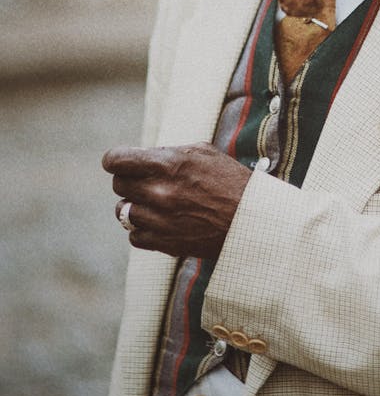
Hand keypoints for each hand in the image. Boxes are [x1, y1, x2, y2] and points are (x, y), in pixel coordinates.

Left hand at [102, 142, 251, 259]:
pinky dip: (143, 229)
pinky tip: (160, 222)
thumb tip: (140, 157)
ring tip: (155, 203)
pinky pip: (134, 236)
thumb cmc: (229, 180)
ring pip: (123, 212)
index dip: (114, 160)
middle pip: (119, 185)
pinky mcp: (164, 243)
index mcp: (168, 164)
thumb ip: (167, 153)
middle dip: (129, 181)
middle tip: (145, 181)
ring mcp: (160, 220)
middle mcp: (160, 192)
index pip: (117, 161)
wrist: (251, 219)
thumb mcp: (202, 152)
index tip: (117, 162)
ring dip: (136, 206)